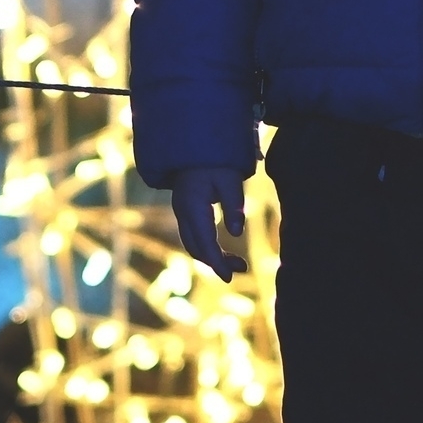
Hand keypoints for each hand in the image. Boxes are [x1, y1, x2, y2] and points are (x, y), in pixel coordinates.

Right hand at [170, 167, 247, 281]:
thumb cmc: (216, 161)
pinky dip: (208, 246)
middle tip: (241, 268)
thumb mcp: (230, 179)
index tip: (229, 277)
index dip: (216, 263)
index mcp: (192, 206)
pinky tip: (223, 250)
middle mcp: (182, 212)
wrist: (195, 145)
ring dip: (212, 256)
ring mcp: (181, 211)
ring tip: (238, 263)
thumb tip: (237, 233)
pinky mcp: (185, 210)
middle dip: (216, 262)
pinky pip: (193, 235)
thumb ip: (234, 205)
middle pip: (196, 247)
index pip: (204, 243)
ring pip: (193, 243)